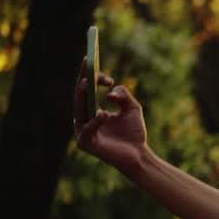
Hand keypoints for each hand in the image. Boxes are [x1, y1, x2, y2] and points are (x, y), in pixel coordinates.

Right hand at [73, 58, 147, 174]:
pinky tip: (104, 113)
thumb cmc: (134, 133)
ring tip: (87, 82)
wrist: (139, 156)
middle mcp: (84, 118)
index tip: (102, 69)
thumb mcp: (132, 108)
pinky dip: (95, 121)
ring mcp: (83, 131)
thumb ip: (123, 95)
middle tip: (87, 62)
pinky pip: (88, 129)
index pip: (87, 89)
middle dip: (83, 77)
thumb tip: (110, 92)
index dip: (91, 75)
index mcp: (92, 109)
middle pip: (80, 95)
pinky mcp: (86, 144)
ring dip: (82, 94)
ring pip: (79, 109)